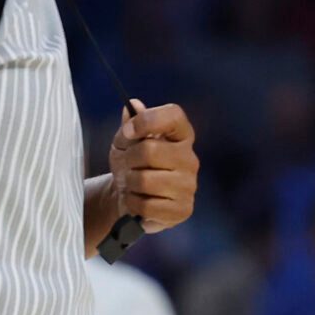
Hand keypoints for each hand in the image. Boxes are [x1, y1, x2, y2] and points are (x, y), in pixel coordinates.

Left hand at [111, 98, 198, 230]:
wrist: (129, 197)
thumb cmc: (132, 165)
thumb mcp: (125, 142)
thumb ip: (130, 124)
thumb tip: (134, 105)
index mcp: (180, 135)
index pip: (174, 116)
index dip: (147, 120)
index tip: (129, 131)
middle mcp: (190, 158)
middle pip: (150, 150)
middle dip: (129, 159)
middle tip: (129, 165)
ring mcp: (189, 185)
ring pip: (145, 180)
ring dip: (130, 184)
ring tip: (134, 185)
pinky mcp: (183, 209)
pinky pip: (147, 206)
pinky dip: (134, 204)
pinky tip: (139, 201)